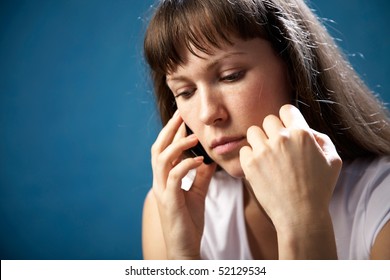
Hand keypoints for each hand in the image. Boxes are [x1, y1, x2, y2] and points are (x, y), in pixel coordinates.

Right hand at [151, 111, 215, 258]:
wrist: (184, 247)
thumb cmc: (189, 222)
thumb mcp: (197, 194)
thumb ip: (200, 177)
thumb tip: (207, 160)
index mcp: (165, 179)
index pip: (165, 151)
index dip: (173, 134)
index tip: (183, 119)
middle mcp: (159, 182)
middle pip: (157, 149)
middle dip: (168, 131)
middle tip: (180, 115)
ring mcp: (163, 191)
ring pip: (162, 159)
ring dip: (177, 145)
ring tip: (193, 136)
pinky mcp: (170, 201)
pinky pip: (175, 177)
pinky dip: (187, 165)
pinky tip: (200, 161)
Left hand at [239, 104, 341, 232]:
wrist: (300, 215)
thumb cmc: (319, 189)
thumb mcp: (334, 161)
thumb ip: (322, 139)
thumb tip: (308, 130)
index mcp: (301, 134)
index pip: (286, 110)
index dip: (287, 119)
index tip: (286, 130)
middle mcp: (281, 138)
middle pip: (268, 120)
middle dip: (272, 131)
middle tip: (277, 147)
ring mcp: (263, 151)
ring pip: (253, 131)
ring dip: (259, 141)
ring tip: (266, 156)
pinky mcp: (250, 164)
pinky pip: (244, 150)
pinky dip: (249, 157)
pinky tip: (259, 167)